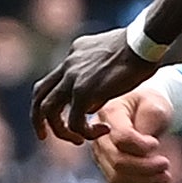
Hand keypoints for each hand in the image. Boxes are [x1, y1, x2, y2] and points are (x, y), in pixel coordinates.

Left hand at [29, 29, 156, 144]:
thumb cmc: (139, 50)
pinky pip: (73, 121)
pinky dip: (85, 132)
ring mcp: (72, 77)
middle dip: (37, 118)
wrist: (144, 41)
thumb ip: (99, 80)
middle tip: (44, 136)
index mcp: (75, 54)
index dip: (56, 100)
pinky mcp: (83, 90)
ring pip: (48, 110)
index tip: (67, 115)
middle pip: (39, 93)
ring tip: (77, 141)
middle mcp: (68, 64)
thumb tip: (93, 102)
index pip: (53, 79)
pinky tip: (103, 131)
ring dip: (59, 130)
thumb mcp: (112, 61)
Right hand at [89, 86, 177, 182]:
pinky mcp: (104, 164)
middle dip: (145, 166)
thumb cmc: (150, 105)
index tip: (156, 143)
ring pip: (116, 175)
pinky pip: (118, 181)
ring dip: (144, 178)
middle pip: (117, 160)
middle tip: (166, 163)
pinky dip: (140, 182)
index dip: (141, 146)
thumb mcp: (156, 106)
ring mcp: (99, 151)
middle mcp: (98, 133)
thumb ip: (148, 124)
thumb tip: (144, 151)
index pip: (121, 137)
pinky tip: (158, 177)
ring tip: (165, 174)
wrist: (143, 110)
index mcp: (110, 112)